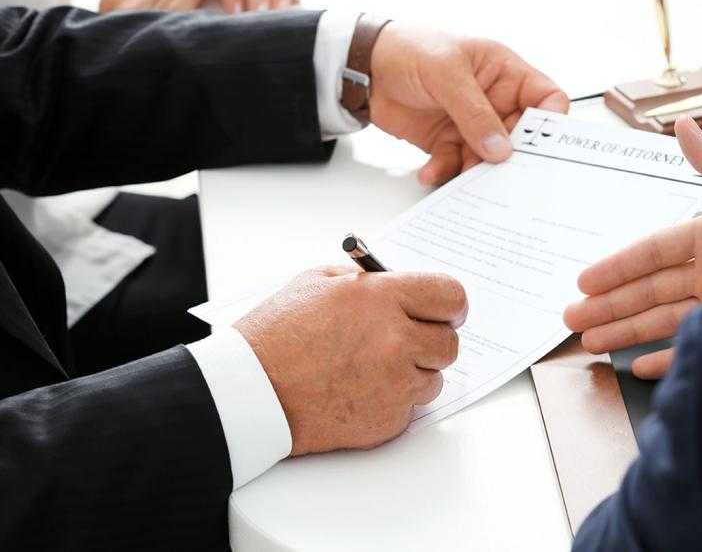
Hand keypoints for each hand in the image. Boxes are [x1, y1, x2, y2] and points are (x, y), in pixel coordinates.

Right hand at [234, 267, 467, 453]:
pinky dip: (394, 401)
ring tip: (371, 368)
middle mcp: (394, 340)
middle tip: (407, 340)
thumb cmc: (276, 336)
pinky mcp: (388, 419)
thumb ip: (368, 281)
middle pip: (449, 342)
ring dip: (413, 373)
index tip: (446, 310)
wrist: (250, 393)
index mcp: (380, 298)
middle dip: (431, 339)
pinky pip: (411, 407)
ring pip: (434, 377)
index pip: (451, 295)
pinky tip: (360, 391)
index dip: (451, 304)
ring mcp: (394, 383)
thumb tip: (402, 285)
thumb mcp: (317, 283)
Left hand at [369, 24, 569, 185]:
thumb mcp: (447, 73)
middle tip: (501, 174)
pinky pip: (456, 165)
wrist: (365, 68)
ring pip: (488, 158)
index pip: (546, 98)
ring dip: (475, 171)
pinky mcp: (448, 141)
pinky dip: (445, 172)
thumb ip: (474, 112)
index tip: (540, 146)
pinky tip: (431, 172)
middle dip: (510, 158)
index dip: (550, 122)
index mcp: (504, 73)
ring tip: (462, 179)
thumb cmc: (409, 49)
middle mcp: (493, 100)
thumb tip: (500, 148)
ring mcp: (471, 124)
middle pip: (518, 138)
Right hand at [563, 117, 701, 378]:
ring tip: (592, 343)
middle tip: (572, 320)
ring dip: (626, 330)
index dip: (616, 266)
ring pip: (661, 318)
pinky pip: (694, 342)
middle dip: (608, 305)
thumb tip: (681, 124)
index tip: (583, 281)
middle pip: (647, 289)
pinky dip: (667, 354)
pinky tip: (641, 363)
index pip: (651, 252)